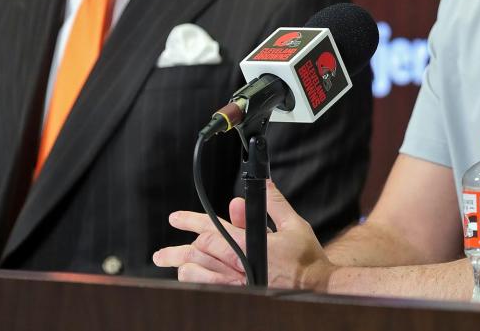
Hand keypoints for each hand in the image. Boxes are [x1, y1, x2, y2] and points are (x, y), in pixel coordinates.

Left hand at [153, 180, 335, 289]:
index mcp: (251, 246)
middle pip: (200, 256)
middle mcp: (242, 267)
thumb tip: (263, 184)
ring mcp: (241, 284)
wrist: (319, 288)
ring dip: (186, 270)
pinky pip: (214, 291)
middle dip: (177, 252)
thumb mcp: (295, 224)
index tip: (175, 218)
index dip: (192, 222)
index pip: (214, 231)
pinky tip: (193, 280)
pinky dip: (200, 284)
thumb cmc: (307, 258)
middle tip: (161, 254)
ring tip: (176, 266)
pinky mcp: (244, 295)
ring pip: (202, 277)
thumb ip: (275, 204)